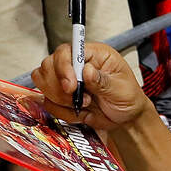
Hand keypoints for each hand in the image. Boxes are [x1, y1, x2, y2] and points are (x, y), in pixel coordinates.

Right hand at [31, 42, 148, 128]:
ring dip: (60, 99)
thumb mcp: (121, 88)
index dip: (63, 67)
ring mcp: (66, 80)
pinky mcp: (61, 96)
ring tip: (83, 104)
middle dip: (59, 86)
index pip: (66, 51)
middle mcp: (77, 64)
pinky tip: (79, 111)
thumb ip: (103, 80)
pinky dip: (62, 111)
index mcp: (94, 54)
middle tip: (79, 98)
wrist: (125, 119)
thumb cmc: (127, 98)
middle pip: (48, 64)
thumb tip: (87, 70)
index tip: (71, 86)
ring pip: (43, 82)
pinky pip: (48, 102)